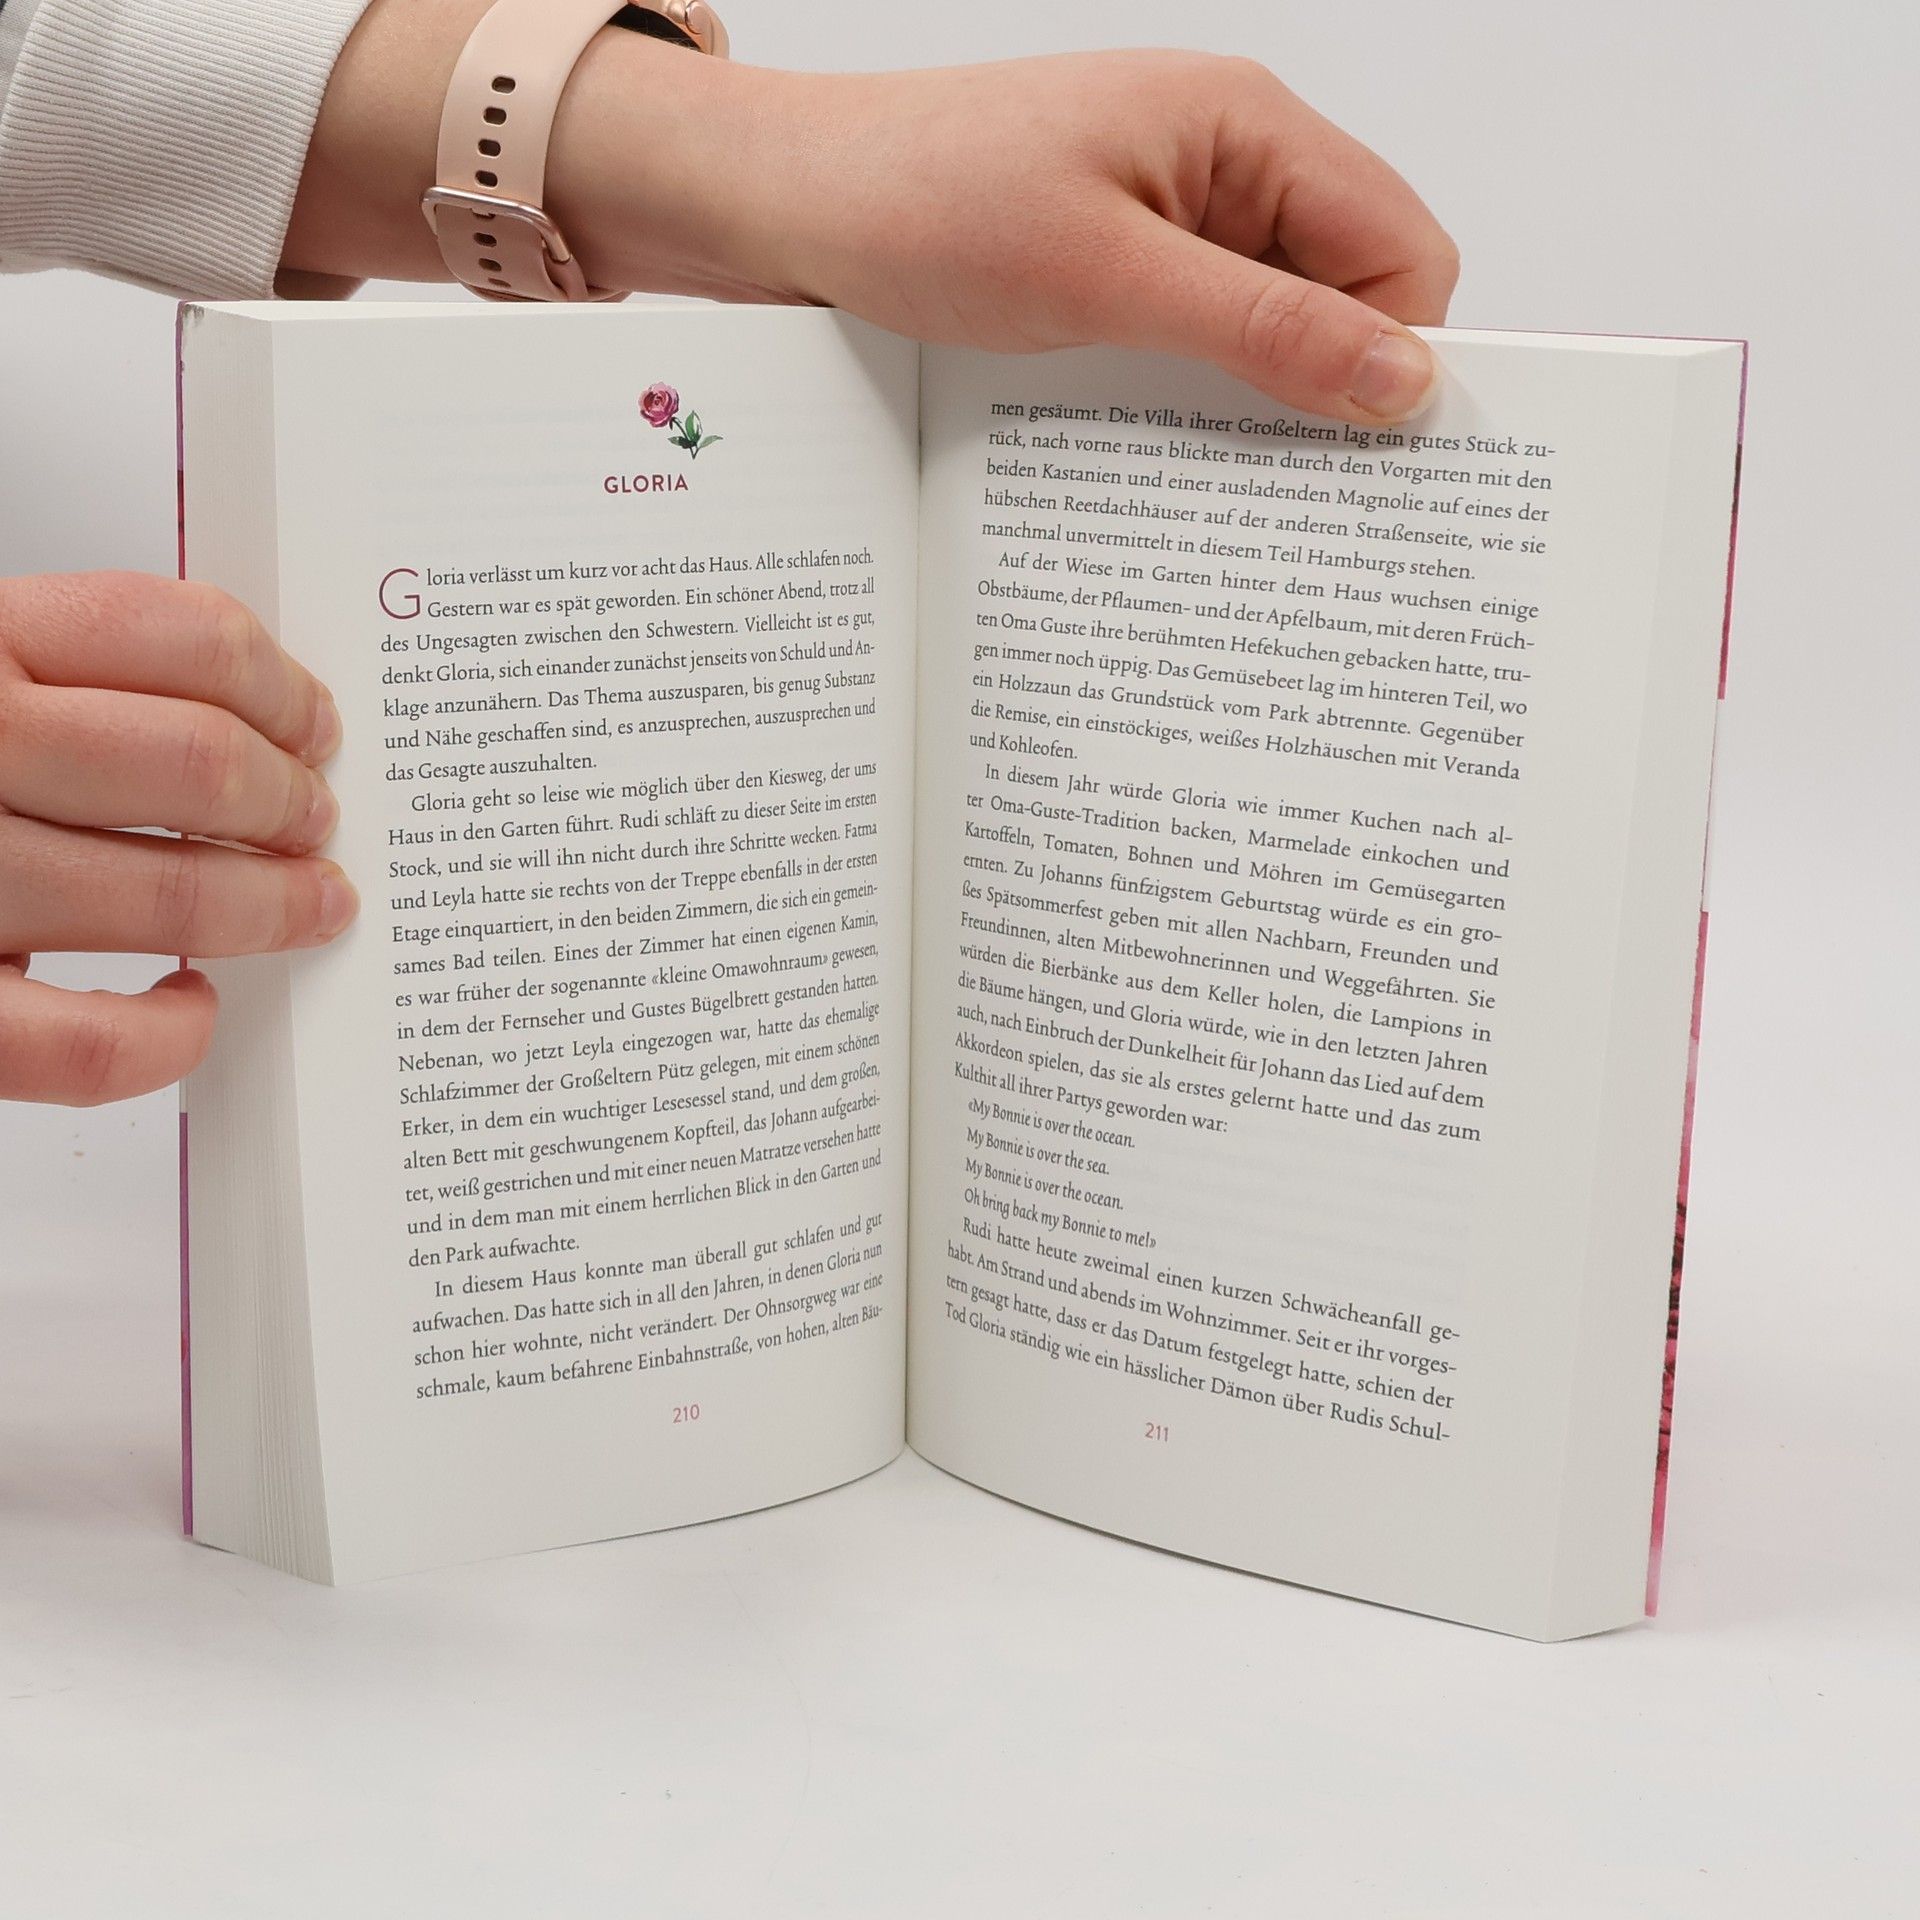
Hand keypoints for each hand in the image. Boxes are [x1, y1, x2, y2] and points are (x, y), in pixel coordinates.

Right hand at [0, 573, 356, 1105]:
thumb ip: (37, 665)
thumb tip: (223, 707)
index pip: (171, 635)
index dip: (276, 685)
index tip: (313, 721)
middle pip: (197, 765)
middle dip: (292, 802)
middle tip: (320, 822)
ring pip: (166, 894)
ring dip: (270, 906)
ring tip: (306, 904)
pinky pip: (83, 1045)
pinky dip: (167, 1034)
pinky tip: (192, 1006)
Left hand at [289, 27, 1455, 424]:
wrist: (782, 205)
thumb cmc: (920, 201)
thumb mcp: (1104, 278)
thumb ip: (1261, 328)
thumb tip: (1404, 382)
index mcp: (1247, 129)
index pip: (1402, 254)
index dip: (1400, 357)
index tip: (1370, 461)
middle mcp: (1224, 167)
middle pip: (1347, 297)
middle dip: (1328, 392)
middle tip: (1289, 495)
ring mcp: (1170, 220)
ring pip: (1271, 331)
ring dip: (1249, 405)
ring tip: (1205, 477)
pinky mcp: (1117, 270)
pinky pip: (1196, 343)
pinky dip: (1187, 400)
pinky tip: (1152, 450)